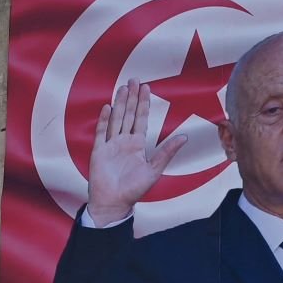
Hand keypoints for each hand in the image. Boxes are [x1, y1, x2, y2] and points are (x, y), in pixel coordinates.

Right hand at [85, 80, 188, 225]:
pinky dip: (104, 120)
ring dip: (119, 104)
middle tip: (133, 80)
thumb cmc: (134, 190)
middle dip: (131, 97)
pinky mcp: (98, 152)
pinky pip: (101, 133)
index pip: (141, 119)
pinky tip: (107, 107)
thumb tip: (184, 137)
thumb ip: (167, 152)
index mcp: (137, 145)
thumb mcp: (154, 170)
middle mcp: (124, 142)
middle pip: (128, 115)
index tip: (146, 87)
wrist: (114, 203)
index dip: (144, 103)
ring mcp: (110, 145)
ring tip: (122, 88)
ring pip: (116, 119)